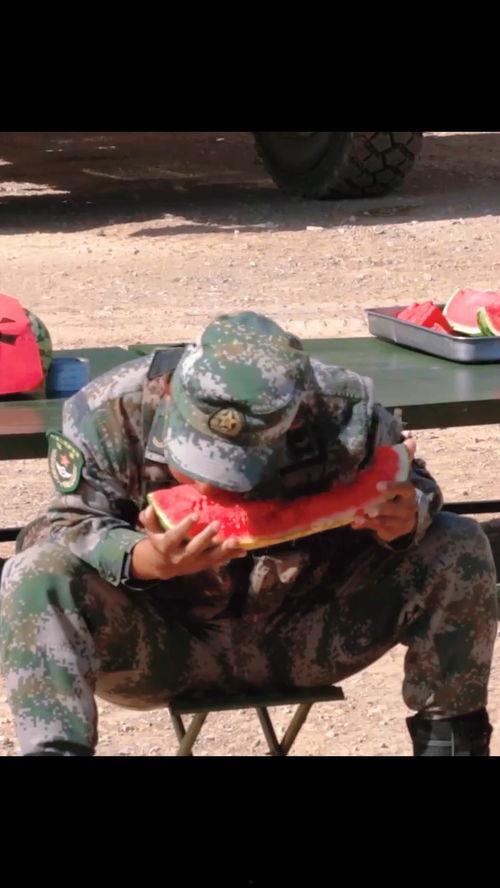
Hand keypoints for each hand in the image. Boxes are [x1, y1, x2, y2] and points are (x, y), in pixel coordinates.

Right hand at [130, 505, 246, 580]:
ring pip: (210, 557)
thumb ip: (150, 520)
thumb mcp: (151, 531)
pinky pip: (218, 561)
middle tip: (218, 524)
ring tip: (236, 541)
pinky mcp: (204, 565)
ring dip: (224, 550)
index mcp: (167, 546)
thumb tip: (150, 508)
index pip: (174, 536)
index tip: (195, 515)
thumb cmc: (160, 541)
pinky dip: (231, 556)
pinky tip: (243, 551)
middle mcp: (181, 556)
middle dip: (206, 537)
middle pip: (194, 548)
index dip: (184, 527)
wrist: (164, 565)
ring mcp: (194, 562)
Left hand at [351, 437, 417, 542]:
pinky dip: (365, 527)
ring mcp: (400, 523)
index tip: (378, 486)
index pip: (405, 489)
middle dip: (383, 509)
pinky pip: (377, 530)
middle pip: (396, 510)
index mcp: (409, 494)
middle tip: (369, 508)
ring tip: (356, 517)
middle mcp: (407, 510)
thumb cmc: (400, 494)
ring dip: (370, 521)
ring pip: (385, 523)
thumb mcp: (402, 477)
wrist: (407, 519)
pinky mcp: (391, 533)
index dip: (393, 488)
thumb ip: (404, 460)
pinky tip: (354, 524)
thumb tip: (410, 440)